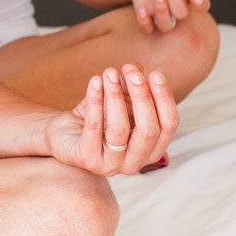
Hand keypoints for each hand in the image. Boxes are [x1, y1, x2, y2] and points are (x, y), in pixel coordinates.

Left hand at [45, 62, 178, 175]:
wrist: (66, 134)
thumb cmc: (100, 117)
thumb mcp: (120, 100)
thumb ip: (131, 87)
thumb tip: (136, 69)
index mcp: (151, 150)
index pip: (168, 126)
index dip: (165, 99)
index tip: (156, 74)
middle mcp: (135, 163)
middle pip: (148, 130)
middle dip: (142, 97)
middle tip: (132, 73)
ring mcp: (111, 165)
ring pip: (120, 129)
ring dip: (115, 96)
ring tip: (109, 72)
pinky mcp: (87, 160)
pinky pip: (94, 127)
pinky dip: (95, 100)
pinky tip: (95, 81)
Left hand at [130, 0, 210, 33]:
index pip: (202, 4)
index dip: (200, 3)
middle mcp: (180, 9)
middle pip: (182, 13)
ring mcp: (164, 16)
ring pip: (166, 25)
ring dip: (161, 10)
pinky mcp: (148, 19)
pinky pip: (147, 27)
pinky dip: (144, 20)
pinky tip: (142, 8)